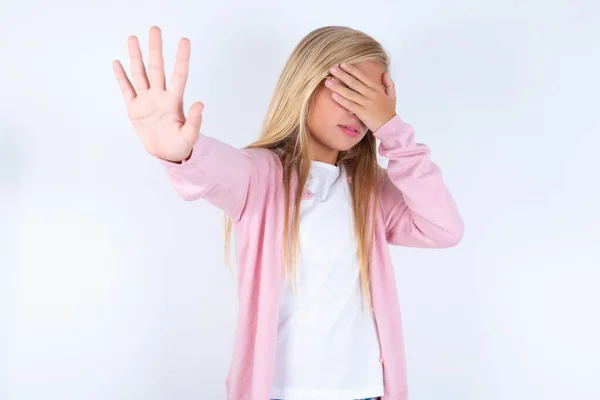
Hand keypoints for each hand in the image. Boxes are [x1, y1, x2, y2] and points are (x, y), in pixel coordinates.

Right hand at [113, 26, 203, 162]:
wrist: (166, 153)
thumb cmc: (180, 145)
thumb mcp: (190, 136)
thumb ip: (195, 121)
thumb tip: (201, 104)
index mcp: (174, 101)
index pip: (179, 75)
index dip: (182, 58)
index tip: (184, 41)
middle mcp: (160, 96)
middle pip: (157, 67)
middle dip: (155, 48)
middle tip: (155, 29)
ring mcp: (146, 100)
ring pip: (140, 73)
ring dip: (136, 56)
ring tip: (133, 38)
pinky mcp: (134, 109)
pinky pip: (127, 90)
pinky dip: (121, 77)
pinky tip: (118, 63)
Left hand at [325, 63, 396, 131]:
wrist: (390, 125)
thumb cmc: (389, 111)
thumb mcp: (392, 95)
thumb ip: (388, 83)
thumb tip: (385, 73)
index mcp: (376, 88)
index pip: (362, 76)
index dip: (352, 70)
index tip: (342, 64)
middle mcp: (370, 94)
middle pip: (353, 82)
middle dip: (342, 75)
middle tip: (332, 69)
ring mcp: (366, 103)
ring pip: (349, 93)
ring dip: (338, 86)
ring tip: (328, 81)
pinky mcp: (362, 112)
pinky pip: (349, 105)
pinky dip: (341, 100)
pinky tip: (333, 95)